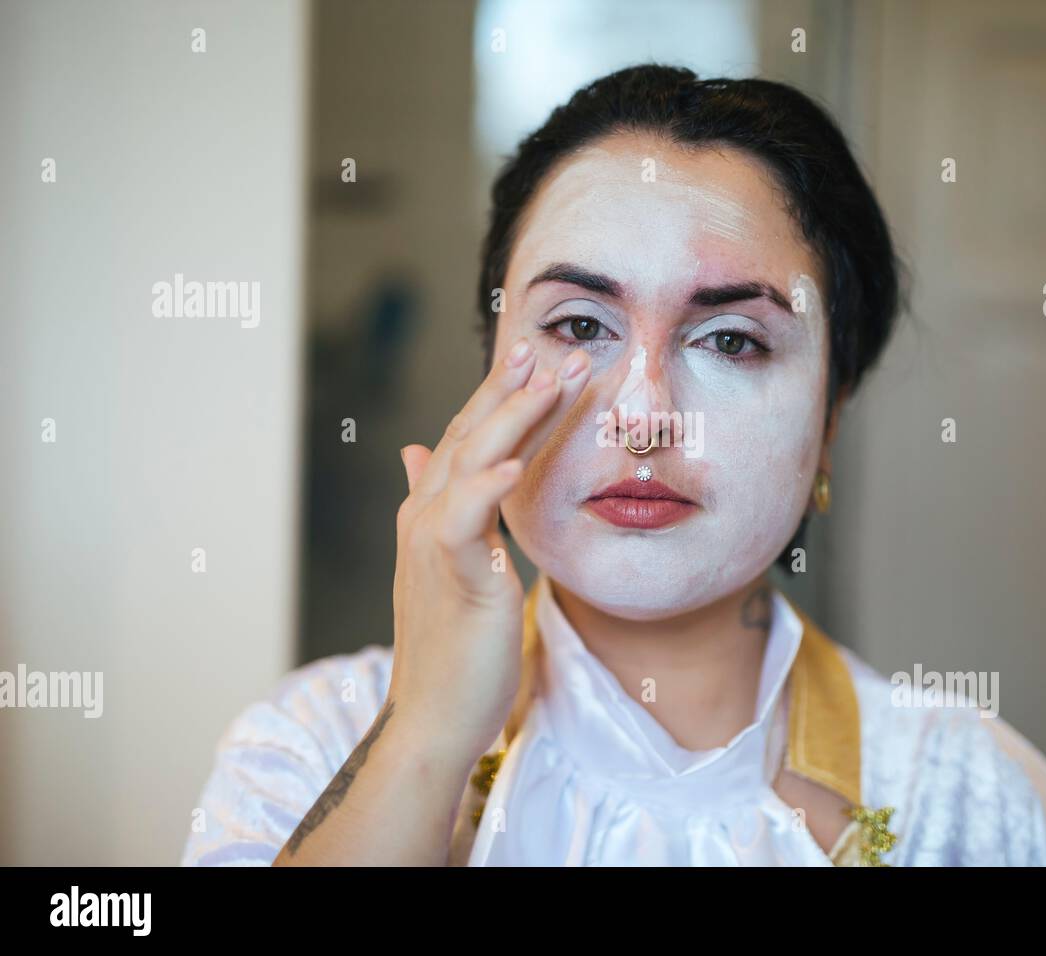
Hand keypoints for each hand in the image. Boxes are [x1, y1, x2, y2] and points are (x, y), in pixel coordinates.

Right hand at [387, 339, 591, 762]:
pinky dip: (487, 487)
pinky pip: (466, 521)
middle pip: (472, 435)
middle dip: (514, 389)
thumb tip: (416, 453)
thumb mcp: (451, 565)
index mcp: (432, 512)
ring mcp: (433, 543)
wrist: (434, 715)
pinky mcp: (453, 576)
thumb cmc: (454, 646)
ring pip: (471, 461)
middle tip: (556, 349)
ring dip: (512, 416)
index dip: (505, 398)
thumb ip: (443, 507)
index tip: (545, 363)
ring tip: (551, 378)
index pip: (471, 439)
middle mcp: (425, 516)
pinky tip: (516, 464)